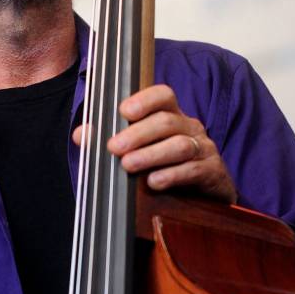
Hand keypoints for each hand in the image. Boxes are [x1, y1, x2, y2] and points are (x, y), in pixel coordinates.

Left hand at [73, 84, 236, 202]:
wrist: (205, 198)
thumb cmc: (167, 166)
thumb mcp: (140, 151)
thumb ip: (112, 139)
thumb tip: (82, 134)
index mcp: (172, 115)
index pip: (163, 95)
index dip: (144, 99)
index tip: (123, 111)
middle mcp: (190, 126)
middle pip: (166, 121)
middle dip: (137, 133)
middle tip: (113, 147)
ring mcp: (204, 148)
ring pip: (179, 144)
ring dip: (151, 154)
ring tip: (128, 165)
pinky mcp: (212, 172)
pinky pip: (193, 169)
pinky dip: (172, 175)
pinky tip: (153, 182)